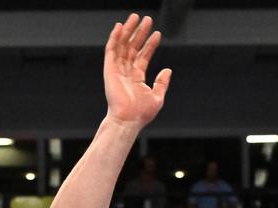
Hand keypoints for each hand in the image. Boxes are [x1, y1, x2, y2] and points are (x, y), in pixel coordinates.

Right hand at [102, 13, 169, 128]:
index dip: (150, 44)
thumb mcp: (157, 97)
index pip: (143, 56)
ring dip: (128, 31)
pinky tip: (120, 26)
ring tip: (135, 17)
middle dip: (140, 33)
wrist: (128, 120)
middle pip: (133, 48)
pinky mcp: (109, 69)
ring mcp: (117, 70)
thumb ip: (162, 83)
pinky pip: (111, 50)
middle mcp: (126, 72)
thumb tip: (167, 70)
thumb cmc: (141, 113)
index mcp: (137, 78)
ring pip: (123, 45)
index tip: (157, 34)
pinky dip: (115, 38)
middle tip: (147, 19)